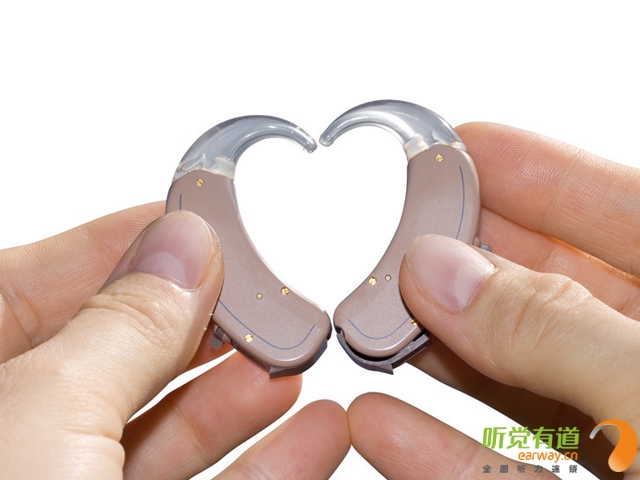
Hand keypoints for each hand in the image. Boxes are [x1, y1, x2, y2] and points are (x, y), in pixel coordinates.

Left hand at [0, 205, 348, 478]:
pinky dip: (264, 467)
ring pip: (157, 428)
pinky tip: (310, 434)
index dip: (108, 246)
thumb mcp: (45, 417)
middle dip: (192, 323)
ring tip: (294, 358)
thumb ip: (121, 327)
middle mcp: (9, 437)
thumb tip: (182, 245)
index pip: (19, 289)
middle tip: (254, 292)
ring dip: (238, 394)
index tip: (187, 223)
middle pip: (105, 356)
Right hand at [347, 123, 639, 478]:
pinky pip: (505, 467)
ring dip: (440, 355)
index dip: (542, 172)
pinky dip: (440, 454)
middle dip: (471, 263)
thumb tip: (443, 274)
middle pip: (551, 290)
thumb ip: (555, 327)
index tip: (466, 146)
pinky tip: (383, 425)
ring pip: (518, 377)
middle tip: (402, 237)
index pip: (622, 212)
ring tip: (376, 323)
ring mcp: (625, 432)